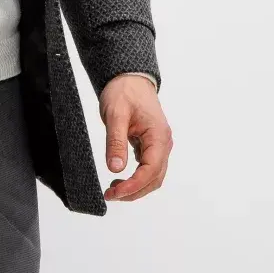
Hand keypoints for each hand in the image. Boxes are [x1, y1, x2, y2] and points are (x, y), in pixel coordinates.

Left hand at [99, 74, 172, 202]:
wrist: (129, 77)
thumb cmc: (124, 91)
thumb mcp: (115, 115)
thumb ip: (116, 142)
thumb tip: (115, 169)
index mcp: (158, 136)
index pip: (150, 170)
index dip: (133, 185)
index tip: (115, 193)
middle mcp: (163, 143)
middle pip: (154, 178)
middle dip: (134, 191)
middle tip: (110, 195)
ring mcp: (159, 144)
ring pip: (153, 176)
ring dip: (136, 187)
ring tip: (114, 190)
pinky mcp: (151, 145)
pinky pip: (148, 167)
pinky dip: (136, 178)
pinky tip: (121, 179)